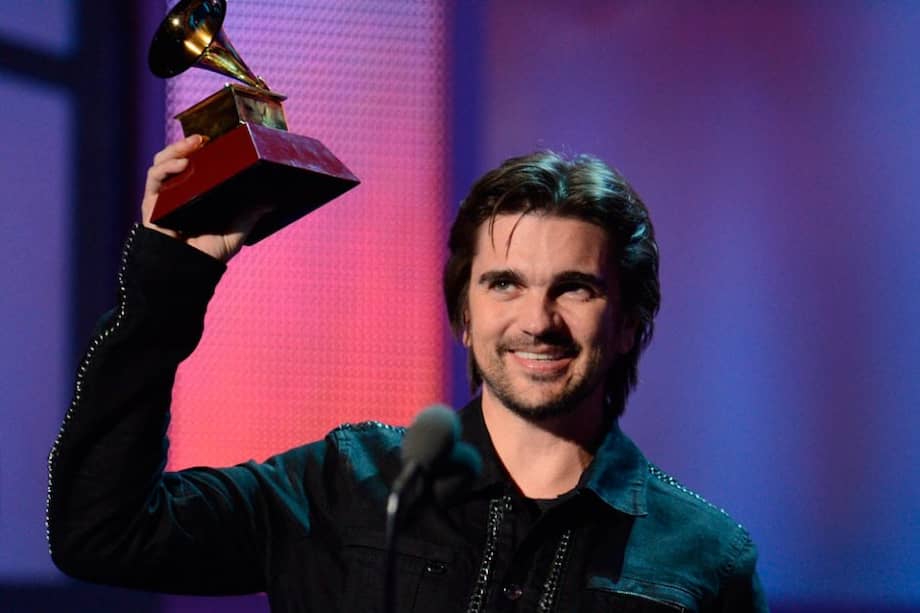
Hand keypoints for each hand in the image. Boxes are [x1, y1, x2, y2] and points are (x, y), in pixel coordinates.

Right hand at [142, 135, 269, 261]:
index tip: (220, 137)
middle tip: (205, 137)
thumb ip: (252, 213)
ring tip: (194, 144)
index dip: (206, 148)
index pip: (199, 162)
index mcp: (199, 191)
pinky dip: (166, 168)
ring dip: (176, 149)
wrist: (190, 271)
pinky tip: (182, 164)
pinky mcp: (151, 203)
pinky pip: (154, 178)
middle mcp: (179, 189)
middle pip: (179, 157)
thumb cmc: (212, 253)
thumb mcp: (238, 229)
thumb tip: (274, 199)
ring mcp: (164, 195)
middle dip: (188, 143)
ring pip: (163, 161)